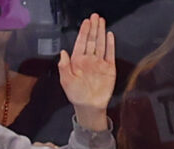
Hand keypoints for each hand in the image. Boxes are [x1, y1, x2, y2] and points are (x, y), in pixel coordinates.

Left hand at [59, 15, 116, 129]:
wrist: (89, 107)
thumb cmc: (76, 95)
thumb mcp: (66, 81)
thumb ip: (64, 67)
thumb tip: (63, 53)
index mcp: (77, 61)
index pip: (81, 42)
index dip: (84, 31)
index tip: (86, 22)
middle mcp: (89, 60)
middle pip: (92, 40)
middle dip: (93, 28)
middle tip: (95, 16)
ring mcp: (99, 64)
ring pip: (100, 44)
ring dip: (101, 32)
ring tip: (102, 21)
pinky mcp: (109, 69)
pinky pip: (110, 54)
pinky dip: (110, 45)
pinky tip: (110, 36)